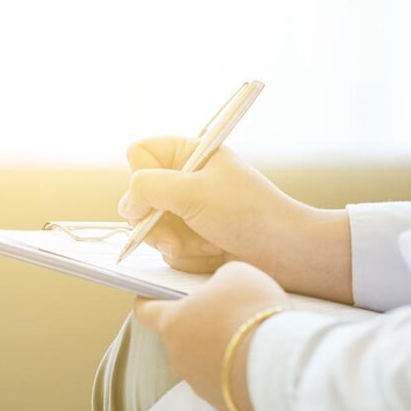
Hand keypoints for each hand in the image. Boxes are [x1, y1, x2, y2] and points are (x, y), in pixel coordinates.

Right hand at [118, 136, 351, 303]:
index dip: (141, 176)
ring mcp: (188, 211)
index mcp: (191, 154)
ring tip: (207, 244)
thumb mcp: (192, 191)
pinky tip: (213, 253)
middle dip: (156, 221)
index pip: (140, 154)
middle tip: (175, 234)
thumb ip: (148, 188)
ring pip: (150, 228)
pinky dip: (188, 256)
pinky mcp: (193, 239)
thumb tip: (126, 204)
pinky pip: (168, 250)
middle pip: (139, 197)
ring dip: (176, 242)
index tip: (156, 194)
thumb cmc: (247, 213)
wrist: (284, 253)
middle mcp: (186, 180)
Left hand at [134, 262, 288, 410]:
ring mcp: (198, 382)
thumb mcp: (236, 275)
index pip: (146, 311)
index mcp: (172, 323)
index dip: (148, 302)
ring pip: (203, 361)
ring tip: (250, 338)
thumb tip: (220, 290)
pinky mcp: (221, 402)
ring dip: (219, 351)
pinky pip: (225, 381)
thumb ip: (219, 280)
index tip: (152, 296)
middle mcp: (178, 356)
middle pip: (181, 336)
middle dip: (199, 325)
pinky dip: (237, 372)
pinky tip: (259, 361)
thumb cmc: (250, 310)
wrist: (278, 362)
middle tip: (227, 313)